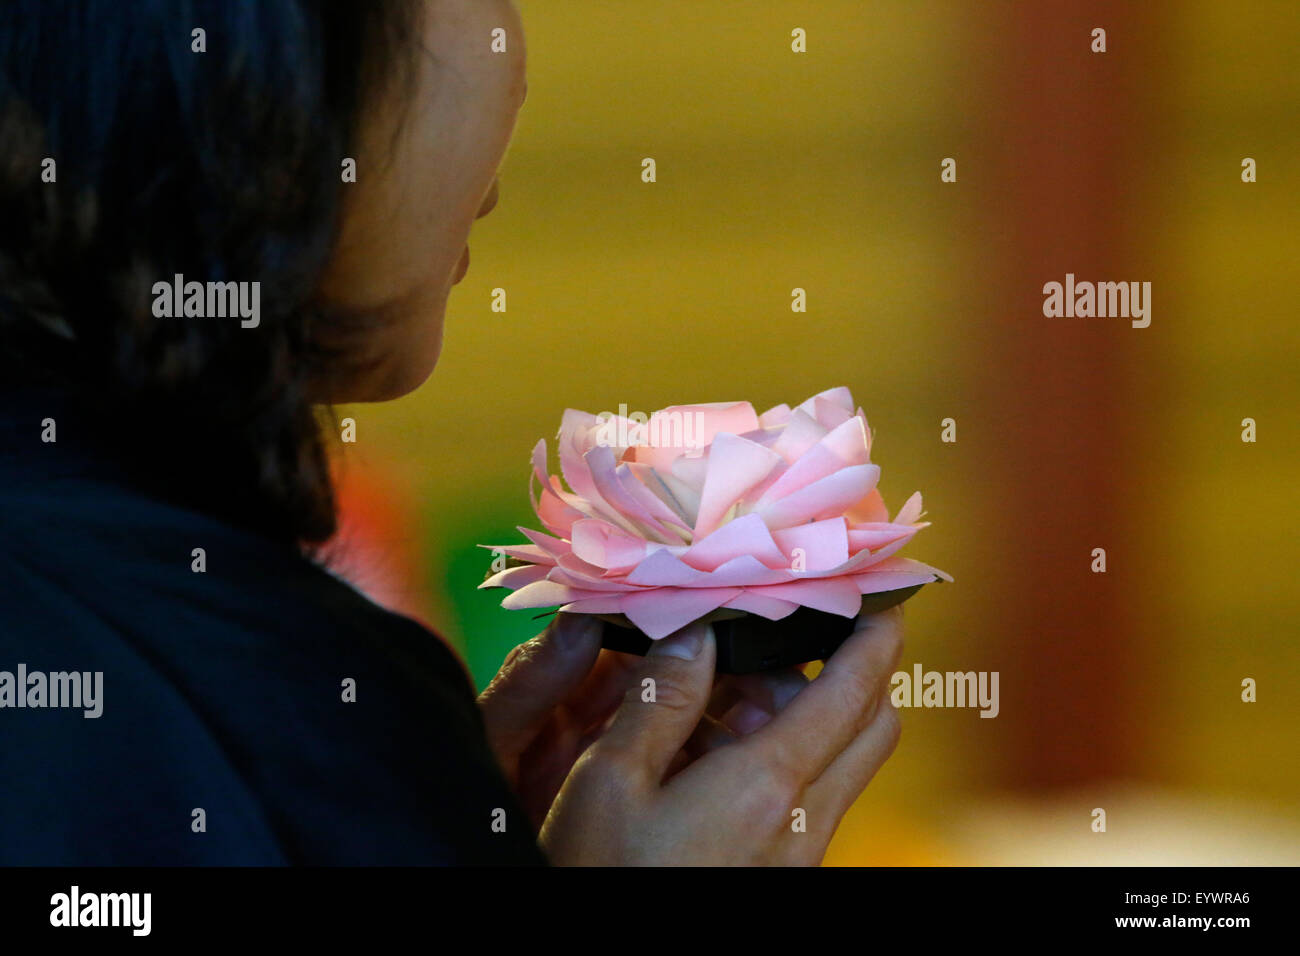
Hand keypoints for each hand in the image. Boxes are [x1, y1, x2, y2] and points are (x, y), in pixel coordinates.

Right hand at [538, 607, 904, 864]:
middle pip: (870, 726)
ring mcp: (798, 854)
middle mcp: (802, 821)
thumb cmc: (602, 876)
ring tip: (715, 693)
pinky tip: (704, 752)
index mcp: (767, 785)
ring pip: (839, 762)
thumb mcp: (610, 781)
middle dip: (843, 670)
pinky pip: (806, 797)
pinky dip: (779, 756)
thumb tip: (699, 629)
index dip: (876, 633)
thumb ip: (662, 697)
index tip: (878, 591)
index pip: (854, 690)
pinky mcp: (783, 873)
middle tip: (777, 640)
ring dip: (801, 714)